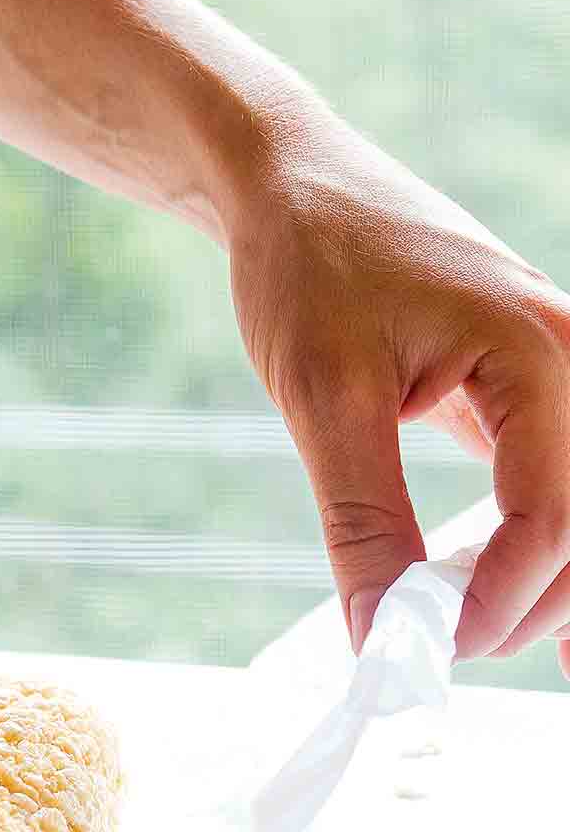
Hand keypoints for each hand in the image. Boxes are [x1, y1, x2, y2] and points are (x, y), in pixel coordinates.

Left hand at [228, 119, 569, 669]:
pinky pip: (553, 479)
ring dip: (534, 582)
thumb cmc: (307, 262)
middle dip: (525, 603)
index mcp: (537, 351)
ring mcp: (556, 369)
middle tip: (434, 651)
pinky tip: (505, 603)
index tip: (421, 648)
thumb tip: (381, 637)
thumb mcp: (323, 397)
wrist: (289, 180)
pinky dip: (531, 544)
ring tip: (455, 632)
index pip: (553, 516)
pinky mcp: (524, 382)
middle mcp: (569, 357)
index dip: (496, 601)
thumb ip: (363, 521)